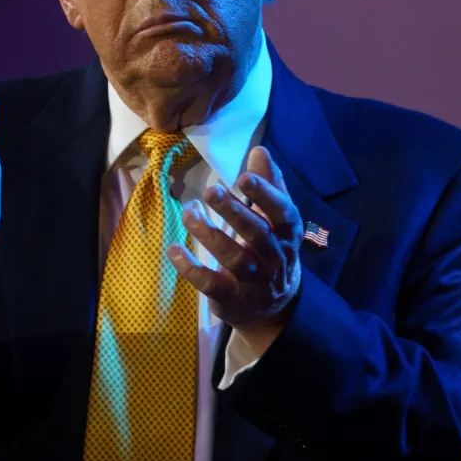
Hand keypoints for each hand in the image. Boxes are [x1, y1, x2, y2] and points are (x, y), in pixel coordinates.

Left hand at [167, 146, 302, 340]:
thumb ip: (269, 186)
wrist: (273, 309)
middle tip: (211, 190)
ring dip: (210, 235)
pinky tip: (173, 249)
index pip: (282, 212)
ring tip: (189, 213)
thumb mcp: (276, 221)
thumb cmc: (272, 251)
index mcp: (287, 234)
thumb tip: (259, 150)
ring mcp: (254, 282)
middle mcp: (275, 258)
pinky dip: (191, 267)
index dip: (265, 194)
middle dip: (234, 212)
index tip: (243, 176)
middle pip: (258, 234)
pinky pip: (211, 283)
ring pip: (235, 259)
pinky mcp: (232, 298)